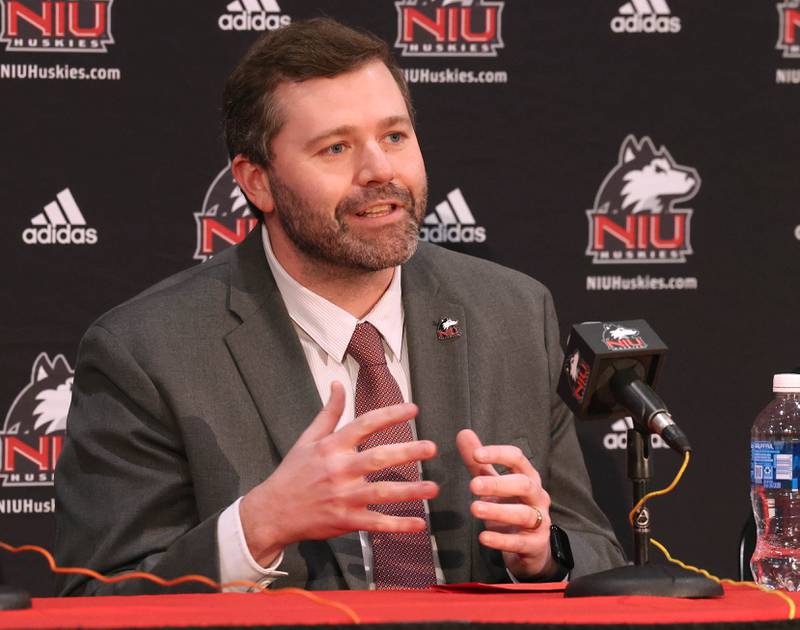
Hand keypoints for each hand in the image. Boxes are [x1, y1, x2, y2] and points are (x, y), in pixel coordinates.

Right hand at [240, 382, 438, 565]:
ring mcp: (343, 497)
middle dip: (407, 452)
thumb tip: (338, 384)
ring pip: (381, 493)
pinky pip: (376, 523)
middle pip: (378, 459)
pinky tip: (418, 523)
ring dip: (409, 491)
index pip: (365, 425)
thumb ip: (328, 413)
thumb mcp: (307, 439)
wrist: (272, 511)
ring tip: (433, 487)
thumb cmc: (292, 473)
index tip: (413, 409)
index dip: (390, 415)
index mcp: (332, 447)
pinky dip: (398, 525)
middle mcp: (339, 470)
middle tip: (431, 448)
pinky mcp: (345, 520)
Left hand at [456, 429, 556, 579]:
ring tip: (474, 509)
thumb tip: (463, 433)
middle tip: (472, 486)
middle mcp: (537, 496)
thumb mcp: (495, 484)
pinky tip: (483, 537)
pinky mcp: (536, 545)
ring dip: (498, 511)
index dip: (498, 454)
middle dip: (498, 484)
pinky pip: (520, 542)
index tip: (476, 454)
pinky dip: (501, 540)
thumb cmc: (511, 508)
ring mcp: (540, 521)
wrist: (532, 549)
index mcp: (528, 477)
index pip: (517, 458)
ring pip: (524, 513)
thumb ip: (479, 463)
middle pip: (523, 484)